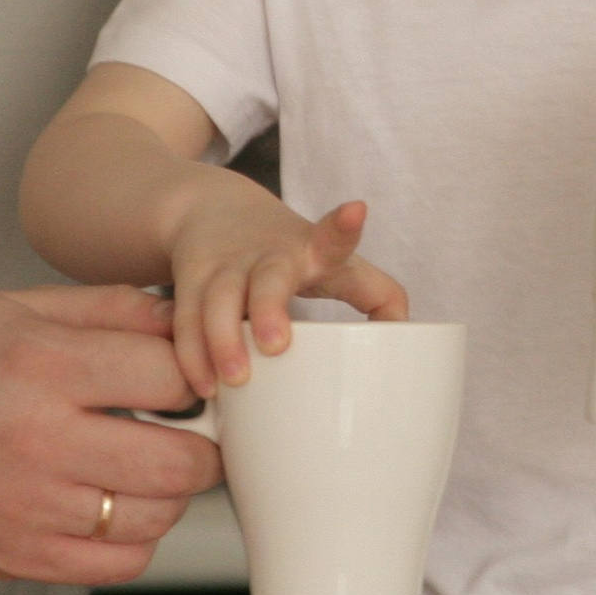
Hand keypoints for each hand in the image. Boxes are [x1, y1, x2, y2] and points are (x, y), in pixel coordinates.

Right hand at [0, 283, 221, 584]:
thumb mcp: (18, 308)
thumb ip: (108, 307)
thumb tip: (182, 314)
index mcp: (44, 367)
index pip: (172, 377)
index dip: (197, 377)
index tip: (190, 381)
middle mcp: (39, 440)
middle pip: (180, 462)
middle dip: (204, 447)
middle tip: (193, 434)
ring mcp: (29, 509)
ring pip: (155, 518)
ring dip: (170, 495)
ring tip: (148, 467)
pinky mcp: (18, 558)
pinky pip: (118, 564)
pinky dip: (134, 540)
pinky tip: (116, 507)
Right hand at [168, 176, 408, 397]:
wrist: (211, 209)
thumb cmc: (289, 249)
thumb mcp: (334, 261)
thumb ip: (377, 293)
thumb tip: (410, 336)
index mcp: (310, 250)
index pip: (332, 238)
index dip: (344, 226)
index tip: (355, 210)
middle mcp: (266, 256)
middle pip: (268, 277)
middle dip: (270, 308)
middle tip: (276, 344)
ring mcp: (225, 268)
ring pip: (218, 300)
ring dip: (223, 340)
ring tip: (233, 381)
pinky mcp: (190, 282)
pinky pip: (185, 320)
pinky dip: (192, 354)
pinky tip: (203, 385)